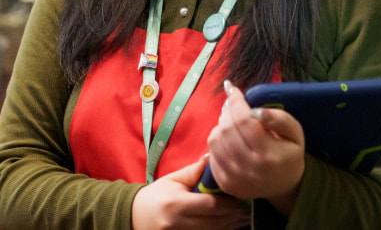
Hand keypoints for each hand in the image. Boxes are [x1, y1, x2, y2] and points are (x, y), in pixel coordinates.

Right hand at [131, 153, 251, 229]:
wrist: (134, 216)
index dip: (229, 205)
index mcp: (176, 204)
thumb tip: (212, 159)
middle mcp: (177, 223)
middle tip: (246, 211)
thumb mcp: (172, 180)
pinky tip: (226, 227)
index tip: (241, 200)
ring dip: (228, 227)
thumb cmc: (156, 195)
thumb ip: (193, 172)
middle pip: (214, 223)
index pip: (210, 206)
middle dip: (233, 217)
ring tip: (240, 219)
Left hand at [206, 81, 305, 216]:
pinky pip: (211, 154)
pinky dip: (217, 140)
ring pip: (215, 140)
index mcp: (269, 155)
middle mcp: (249, 169)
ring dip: (220, 124)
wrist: (285, 186)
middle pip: (227, 129)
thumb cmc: (289, 154)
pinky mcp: (225, 183)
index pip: (244, 120)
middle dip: (227, 110)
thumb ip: (279, 118)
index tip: (233, 88)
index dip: (236, 101)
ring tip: (231, 120)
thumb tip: (254, 111)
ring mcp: (235, 178)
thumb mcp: (295, 133)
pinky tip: (229, 138)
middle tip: (233, 104)